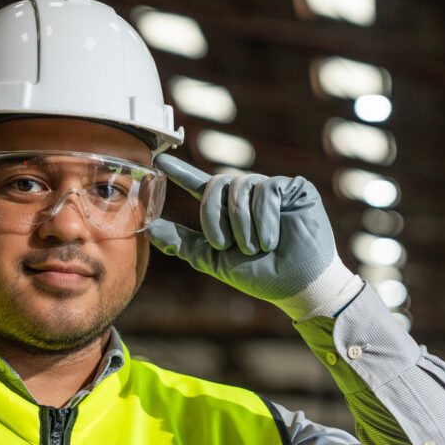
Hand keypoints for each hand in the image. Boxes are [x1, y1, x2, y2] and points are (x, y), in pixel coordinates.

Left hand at [147, 155, 360, 320]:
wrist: (296, 285)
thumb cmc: (259, 275)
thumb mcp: (213, 258)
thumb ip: (182, 242)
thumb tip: (148, 229)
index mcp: (227, 211)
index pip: (200, 185)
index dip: (180, 172)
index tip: (159, 160)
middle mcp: (247, 195)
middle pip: (217, 184)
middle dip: (216, 216)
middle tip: (228, 246)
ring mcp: (271, 188)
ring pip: (240, 187)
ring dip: (243, 224)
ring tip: (257, 247)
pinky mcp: (294, 187)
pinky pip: (267, 190)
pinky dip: (265, 218)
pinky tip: (273, 239)